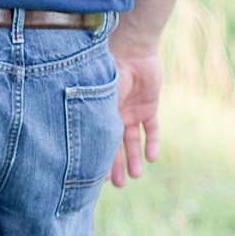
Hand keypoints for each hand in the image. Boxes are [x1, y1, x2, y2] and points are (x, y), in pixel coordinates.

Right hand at [108, 41, 160, 187]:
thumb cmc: (108, 72)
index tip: (96, 179)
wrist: (131, 50)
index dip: (97, 160)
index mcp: (98, 114)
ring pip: (132, 140)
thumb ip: (94, 119)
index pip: (97, 142)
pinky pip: (151, 128)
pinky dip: (151, 142)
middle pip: (114, 146)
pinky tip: (152, 157)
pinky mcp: (149, 106)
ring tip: (136, 176)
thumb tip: (82, 147)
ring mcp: (131, 111)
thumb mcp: (98, 99)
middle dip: (116, 166)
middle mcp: (113, 116)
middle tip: (118, 185)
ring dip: (134, 158)